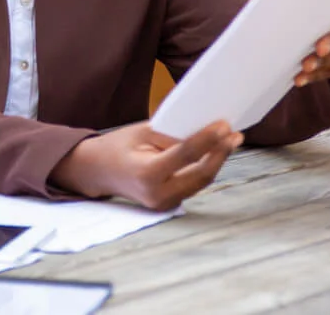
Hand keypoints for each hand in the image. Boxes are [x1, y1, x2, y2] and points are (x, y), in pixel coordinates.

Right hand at [50, 120, 241, 210]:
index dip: (207, 139)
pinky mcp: (170, 204)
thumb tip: (204, 132)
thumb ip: (172, 134)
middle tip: (234, 133)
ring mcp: (165, 203)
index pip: (185, 155)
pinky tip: (214, 153)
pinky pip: (194, 184)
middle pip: (201, 174)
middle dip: (220, 153)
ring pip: (201, 181)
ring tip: (230, 140)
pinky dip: (205, 168)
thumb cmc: (116, 147)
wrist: (96, 171)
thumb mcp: (141, 132)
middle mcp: (158, 194)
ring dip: (217, 160)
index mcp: (147, 174)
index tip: (224, 125)